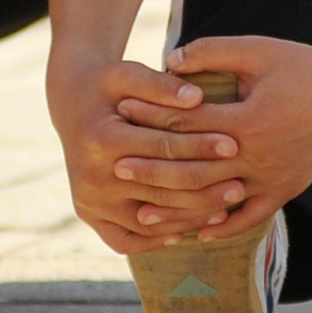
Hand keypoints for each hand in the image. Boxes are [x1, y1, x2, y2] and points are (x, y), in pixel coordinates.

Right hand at [48, 56, 247, 252]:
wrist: (71, 103)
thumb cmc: (107, 84)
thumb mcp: (127, 73)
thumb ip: (161, 85)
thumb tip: (198, 98)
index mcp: (102, 140)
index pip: (163, 149)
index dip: (201, 147)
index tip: (234, 145)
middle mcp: (92, 177)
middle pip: (160, 190)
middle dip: (204, 188)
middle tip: (240, 186)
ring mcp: (89, 201)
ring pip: (149, 221)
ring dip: (189, 218)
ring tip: (224, 210)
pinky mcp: (89, 215)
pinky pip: (126, 239)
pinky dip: (158, 239)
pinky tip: (188, 230)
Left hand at [131, 36, 311, 227]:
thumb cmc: (299, 63)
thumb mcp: (255, 50)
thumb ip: (209, 52)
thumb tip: (166, 61)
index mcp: (248, 121)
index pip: (188, 125)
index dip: (151, 120)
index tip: (120, 117)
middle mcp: (259, 156)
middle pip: (194, 170)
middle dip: (153, 171)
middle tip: (116, 170)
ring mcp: (274, 178)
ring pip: (217, 202)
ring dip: (179, 209)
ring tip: (143, 214)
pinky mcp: (286, 190)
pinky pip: (251, 217)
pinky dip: (224, 226)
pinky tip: (199, 232)